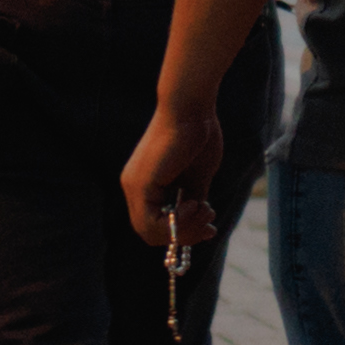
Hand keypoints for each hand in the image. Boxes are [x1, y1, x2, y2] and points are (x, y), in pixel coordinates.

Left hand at [119, 100, 225, 249]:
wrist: (191, 109)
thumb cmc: (197, 135)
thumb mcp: (197, 176)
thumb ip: (192, 198)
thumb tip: (197, 221)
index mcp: (145, 185)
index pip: (155, 223)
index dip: (182, 232)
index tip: (209, 225)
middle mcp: (133, 187)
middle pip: (150, 232)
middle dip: (184, 235)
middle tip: (210, 226)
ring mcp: (134, 186)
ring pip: (149, 231)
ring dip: (183, 230)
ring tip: (206, 212)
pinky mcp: (140, 184)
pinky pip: (151, 222)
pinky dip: (177, 222)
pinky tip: (196, 204)